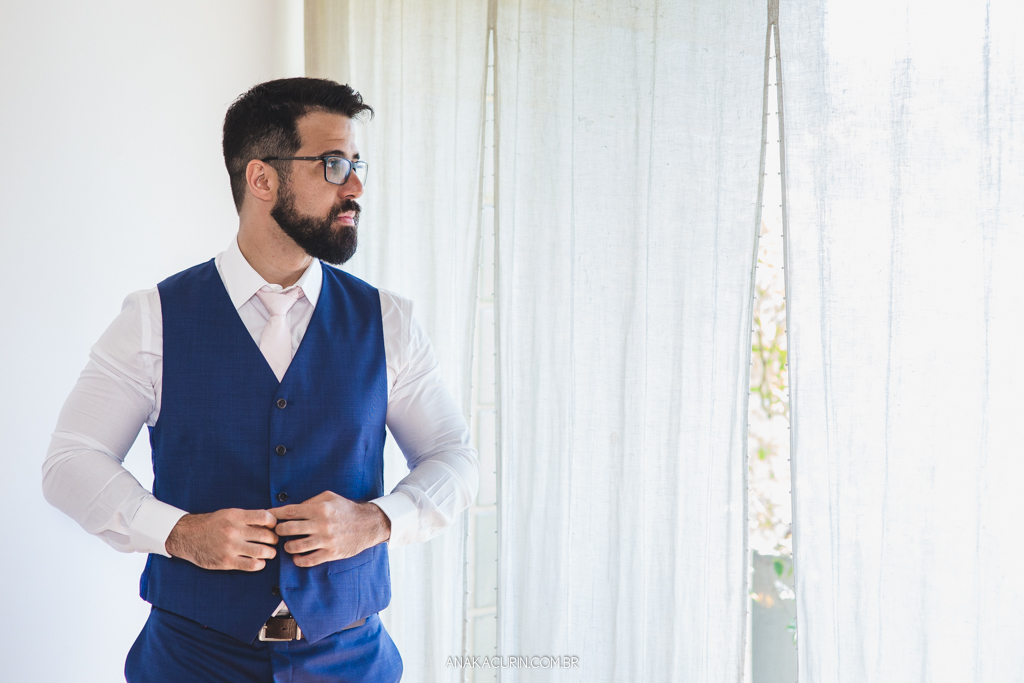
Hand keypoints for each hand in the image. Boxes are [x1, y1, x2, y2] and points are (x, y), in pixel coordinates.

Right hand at [165, 509, 277, 570]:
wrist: (187, 536)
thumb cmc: (211, 524)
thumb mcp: (229, 513)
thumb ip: (247, 517)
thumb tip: (270, 522)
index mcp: (236, 516)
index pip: (265, 517)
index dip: (274, 523)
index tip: (273, 527)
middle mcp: (234, 531)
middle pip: (266, 536)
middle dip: (274, 539)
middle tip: (274, 541)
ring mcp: (230, 547)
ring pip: (262, 552)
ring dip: (270, 553)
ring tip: (269, 552)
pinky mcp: (227, 561)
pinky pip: (251, 565)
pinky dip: (260, 564)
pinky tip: (259, 561)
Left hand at [271, 491, 390, 567]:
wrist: (368, 524)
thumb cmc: (346, 509)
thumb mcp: (330, 497)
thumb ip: (310, 501)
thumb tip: (292, 509)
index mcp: (320, 508)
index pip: (290, 511)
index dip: (275, 515)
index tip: (267, 518)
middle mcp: (321, 524)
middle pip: (288, 529)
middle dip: (278, 530)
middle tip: (277, 532)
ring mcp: (326, 540)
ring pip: (295, 546)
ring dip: (287, 546)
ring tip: (288, 544)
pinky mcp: (331, 554)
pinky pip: (308, 560)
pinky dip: (298, 559)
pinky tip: (297, 556)